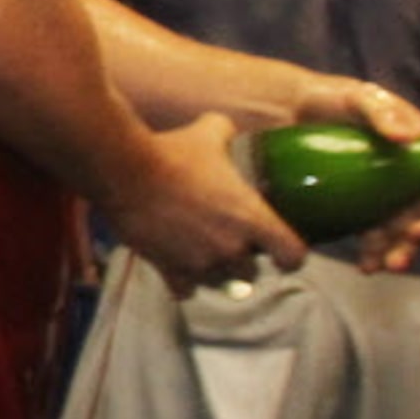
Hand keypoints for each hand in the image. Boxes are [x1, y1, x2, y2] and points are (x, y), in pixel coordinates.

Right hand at [102, 112, 307, 297]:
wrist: (126, 173)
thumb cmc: (173, 152)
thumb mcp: (208, 133)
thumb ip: (226, 132)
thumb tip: (227, 127)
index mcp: (251, 218)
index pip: (293, 255)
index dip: (291, 255)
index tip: (282, 253)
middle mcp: (231, 248)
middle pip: (252, 274)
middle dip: (245, 261)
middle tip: (233, 242)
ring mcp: (200, 263)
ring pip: (220, 284)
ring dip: (216, 272)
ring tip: (205, 253)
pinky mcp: (170, 271)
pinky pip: (186, 290)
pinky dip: (185, 281)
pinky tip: (179, 266)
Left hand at [287, 76, 419, 269]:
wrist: (291, 113)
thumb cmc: (335, 99)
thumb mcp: (359, 97)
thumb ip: (383, 113)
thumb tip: (409, 137)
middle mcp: (416, 177)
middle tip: (419, 236)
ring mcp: (391, 197)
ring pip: (409, 231)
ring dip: (405, 250)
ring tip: (390, 263)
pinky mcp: (364, 210)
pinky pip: (377, 237)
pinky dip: (375, 253)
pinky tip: (367, 265)